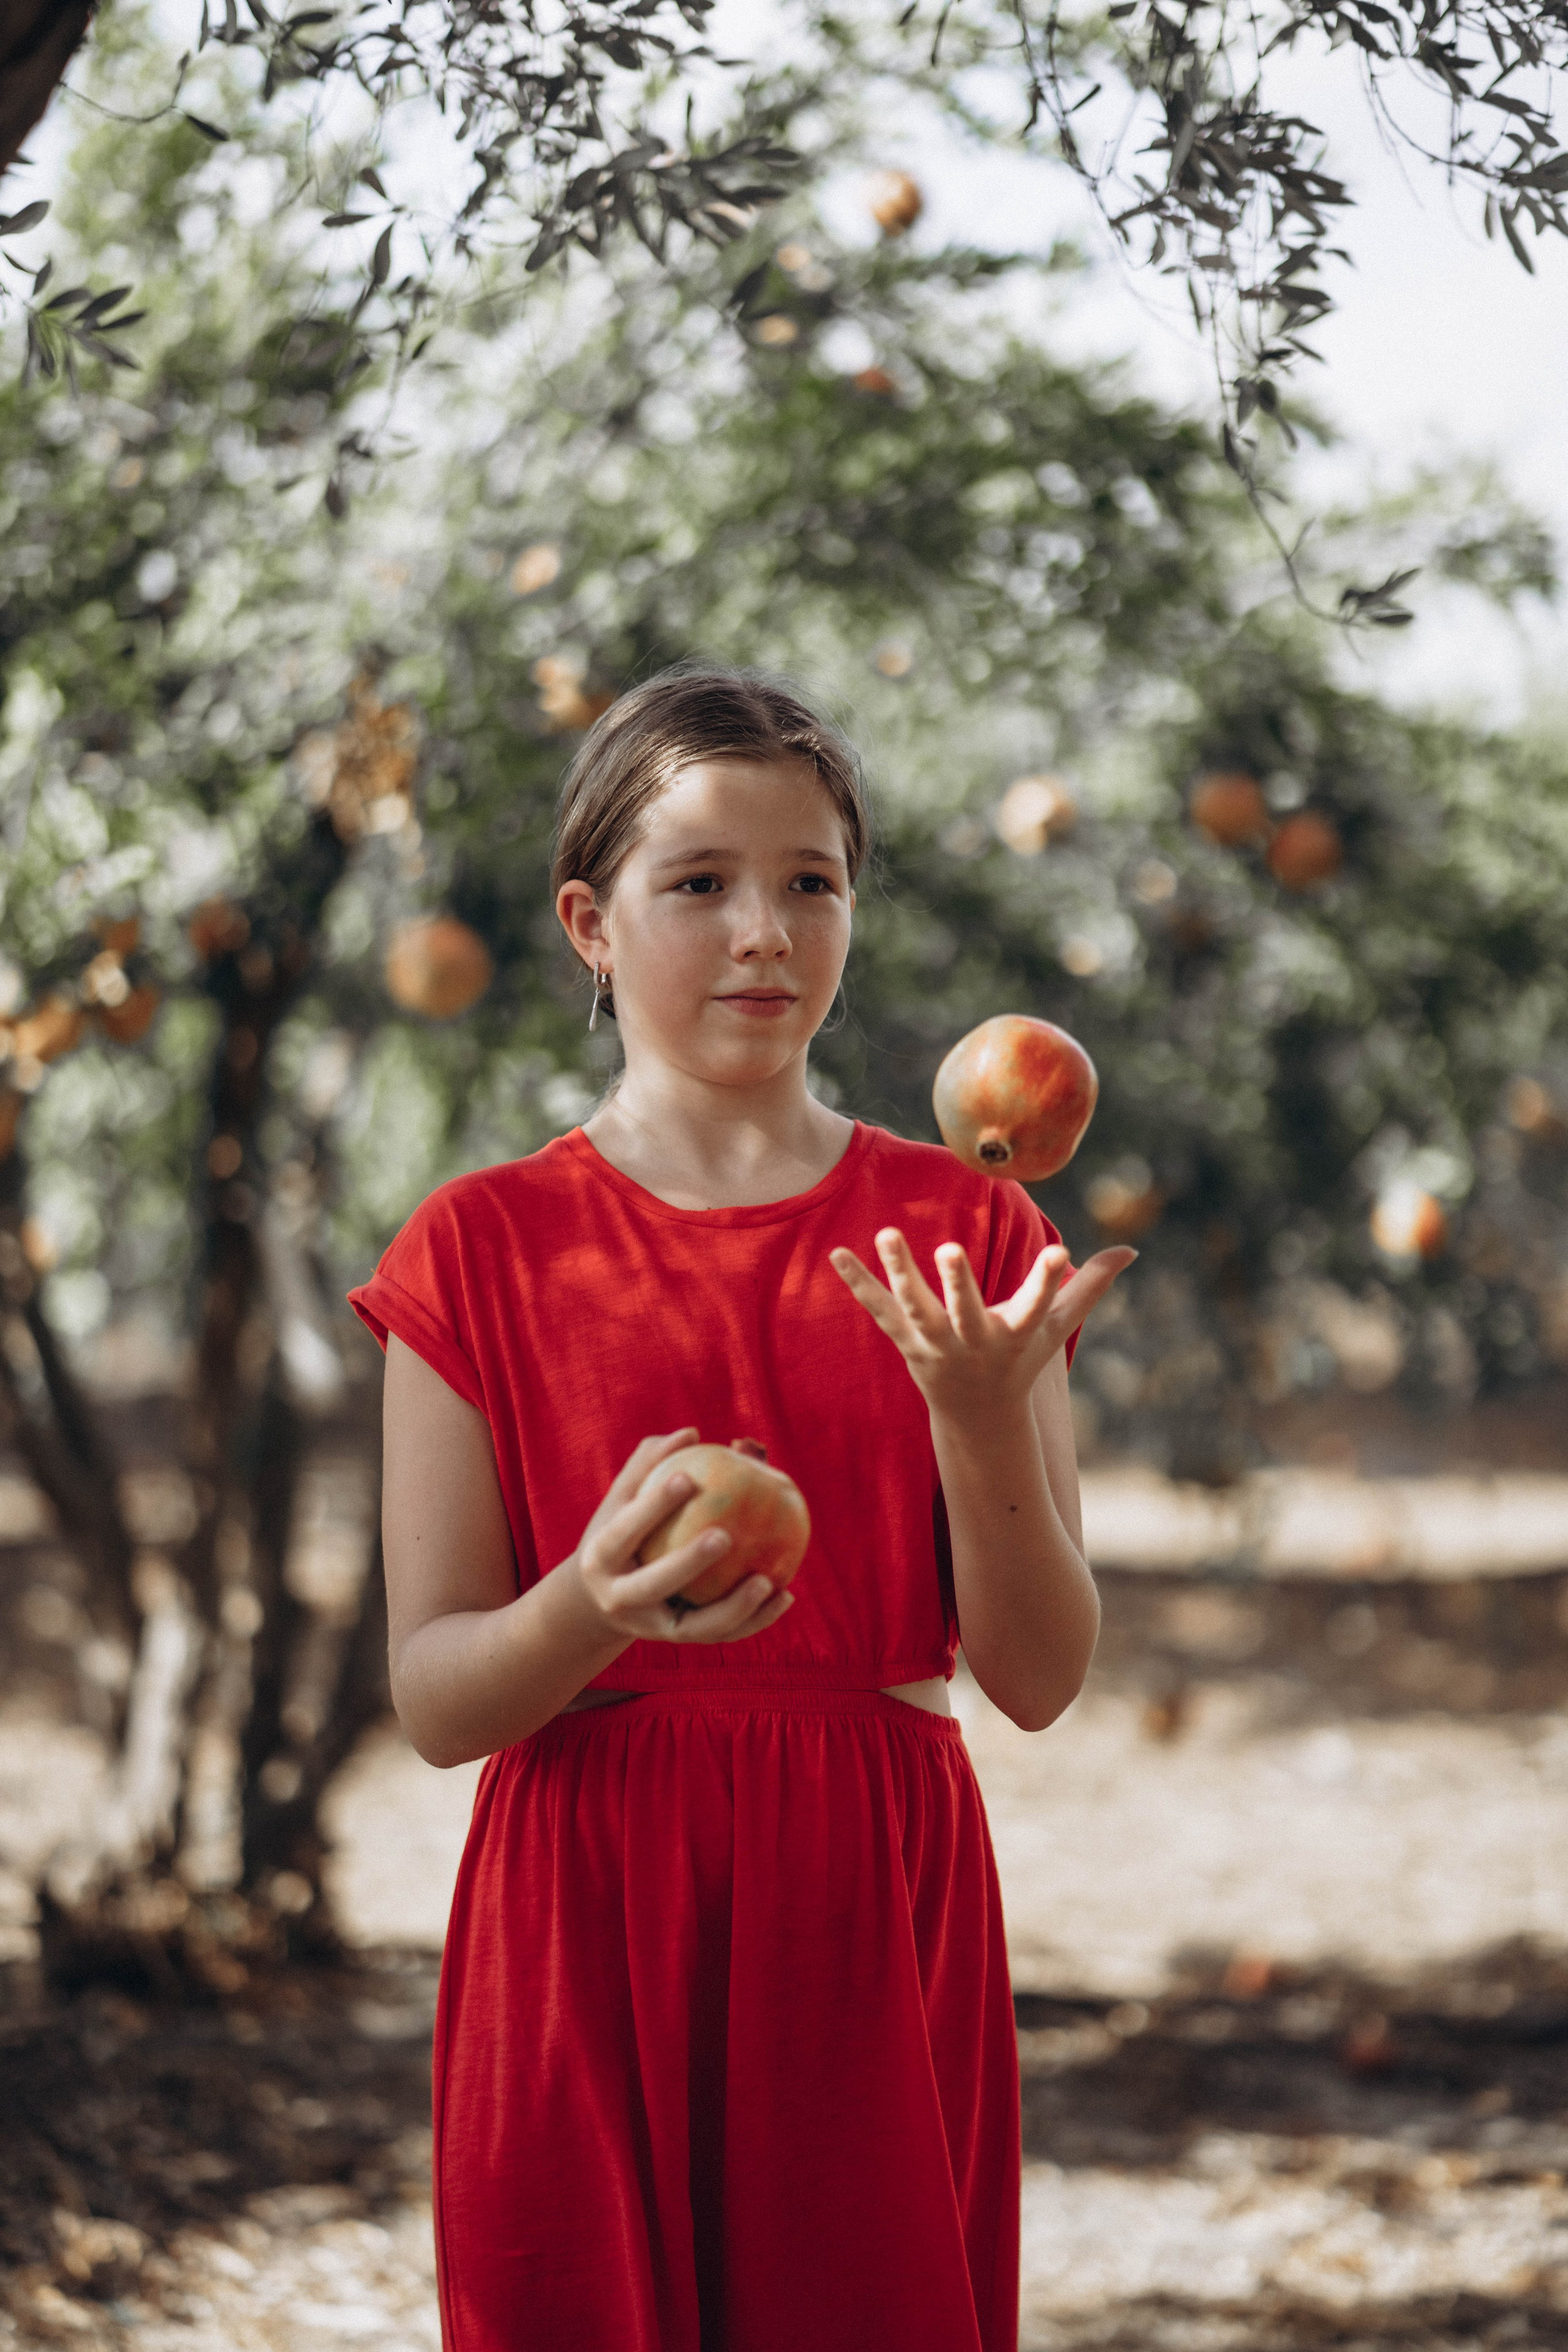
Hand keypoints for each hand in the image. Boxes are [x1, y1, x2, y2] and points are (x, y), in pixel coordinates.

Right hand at [571, 1429, 794, 1645]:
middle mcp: (620, 1598)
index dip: (653, 1505)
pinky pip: (720, 1634)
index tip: (688, 1476)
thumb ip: (651, 1463)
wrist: (600, 1599)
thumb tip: (692, 1432)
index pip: (624, 1530)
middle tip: (725, 1535)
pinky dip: (754, 1619)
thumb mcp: (623, 1498)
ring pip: (695, 1626)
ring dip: (734, 1608)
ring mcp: (649, 1626)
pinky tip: (785, 1594)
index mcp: (601, 1557)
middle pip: (654, 1584)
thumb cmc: (621, 1530)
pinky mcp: (677, 1640)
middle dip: (686, 1562)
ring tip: (768, 1581)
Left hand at [829, 1229, 1134, 1429]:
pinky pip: (879, 1311)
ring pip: (915, 1308)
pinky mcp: (906, 1342)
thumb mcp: (1056, 1328)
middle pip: (964, 1312)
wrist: (978, 1416)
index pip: (1036, 1306)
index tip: (1062, 1253)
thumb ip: (1088, 1288)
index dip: (1050, 1281)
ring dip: (899, 1272)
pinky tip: (836, 1253)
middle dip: (957, 1283)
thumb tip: (1130, 1251)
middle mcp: (973, 1342)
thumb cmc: (1021, 1360)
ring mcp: (935, 1345)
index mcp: (1015, 1335)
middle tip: (948, 1249)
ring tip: (886, 1232)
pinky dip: (858, 1284)